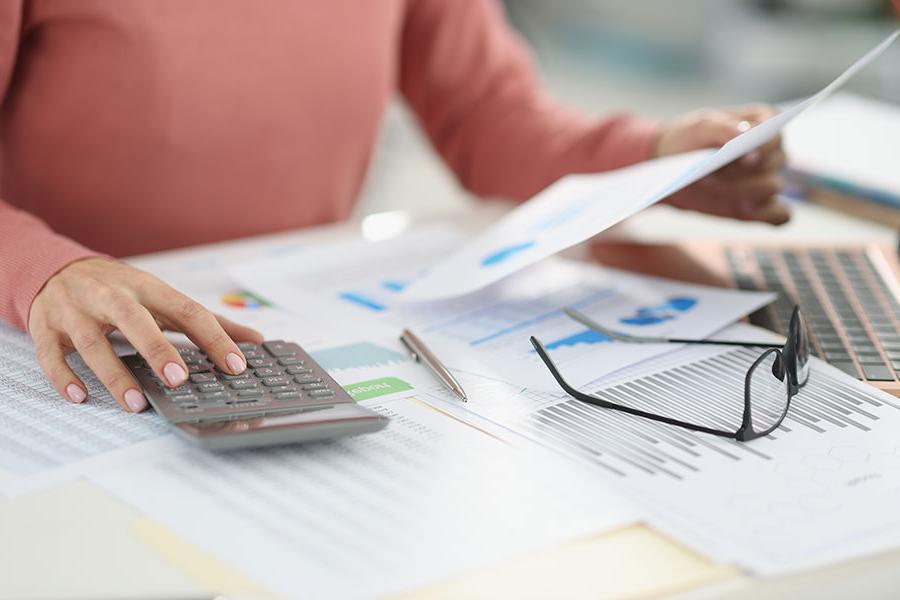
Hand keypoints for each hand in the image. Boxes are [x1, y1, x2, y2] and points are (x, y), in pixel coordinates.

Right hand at [28, 258, 263, 411]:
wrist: (58, 269)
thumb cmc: (122, 291)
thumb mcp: (163, 299)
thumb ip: (208, 321)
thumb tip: (256, 340)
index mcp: (147, 288)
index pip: (187, 311)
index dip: (213, 337)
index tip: (236, 365)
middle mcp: (111, 296)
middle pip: (135, 321)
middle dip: (157, 349)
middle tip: (178, 379)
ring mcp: (75, 311)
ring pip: (93, 343)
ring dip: (114, 375)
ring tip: (136, 403)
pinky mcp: (46, 327)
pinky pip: (51, 354)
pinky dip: (64, 376)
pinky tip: (81, 396)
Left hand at [655, 105, 789, 224]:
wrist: (673, 166)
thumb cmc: (691, 139)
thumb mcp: (698, 127)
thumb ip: (721, 127)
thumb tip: (744, 133)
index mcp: (764, 122)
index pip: (774, 136)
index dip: (763, 147)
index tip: (746, 157)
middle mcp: (772, 151)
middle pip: (772, 165)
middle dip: (742, 172)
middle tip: (708, 175)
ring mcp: (767, 179)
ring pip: (771, 188)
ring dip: (740, 191)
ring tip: (710, 186)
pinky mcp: (760, 205)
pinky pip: (779, 216)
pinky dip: (768, 216)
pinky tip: (744, 210)